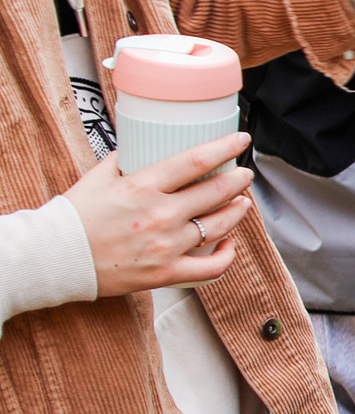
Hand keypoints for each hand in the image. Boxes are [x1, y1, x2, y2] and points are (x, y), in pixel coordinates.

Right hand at [66, 137, 257, 297]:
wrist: (52, 258)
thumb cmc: (73, 217)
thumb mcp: (97, 177)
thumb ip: (124, 160)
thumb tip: (140, 144)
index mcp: (142, 187)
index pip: (196, 161)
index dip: (225, 148)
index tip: (241, 141)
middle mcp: (160, 215)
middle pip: (215, 192)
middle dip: (237, 180)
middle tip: (243, 174)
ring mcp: (166, 246)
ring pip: (219, 225)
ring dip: (236, 211)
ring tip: (241, 202)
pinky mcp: (166, 273)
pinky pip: (211, 268)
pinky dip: (226, 255)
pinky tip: (228, 243)